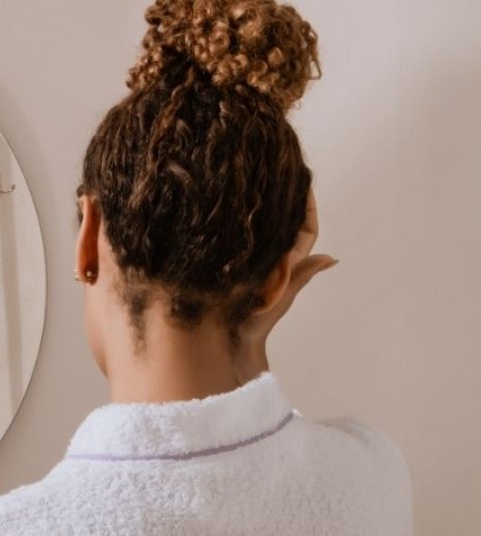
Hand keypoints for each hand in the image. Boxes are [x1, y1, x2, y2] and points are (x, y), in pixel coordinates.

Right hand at [236, 192, 336, 374]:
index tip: (303, 180)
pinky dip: (235, 222)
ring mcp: (249, 262)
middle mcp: (270, 259)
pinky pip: (236, 239)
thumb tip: (332, 257)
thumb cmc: (255, 326)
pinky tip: (226, 206)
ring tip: (253, 180)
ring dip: (259, 207)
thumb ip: (300, 276)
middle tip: (277, 169)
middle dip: (282, 198)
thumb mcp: (280, 299)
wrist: (229, 343)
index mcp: (285, 264)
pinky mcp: (228, 265)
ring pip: (259, 229)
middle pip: (282, 223)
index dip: (306, 206)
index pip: (304, 229)